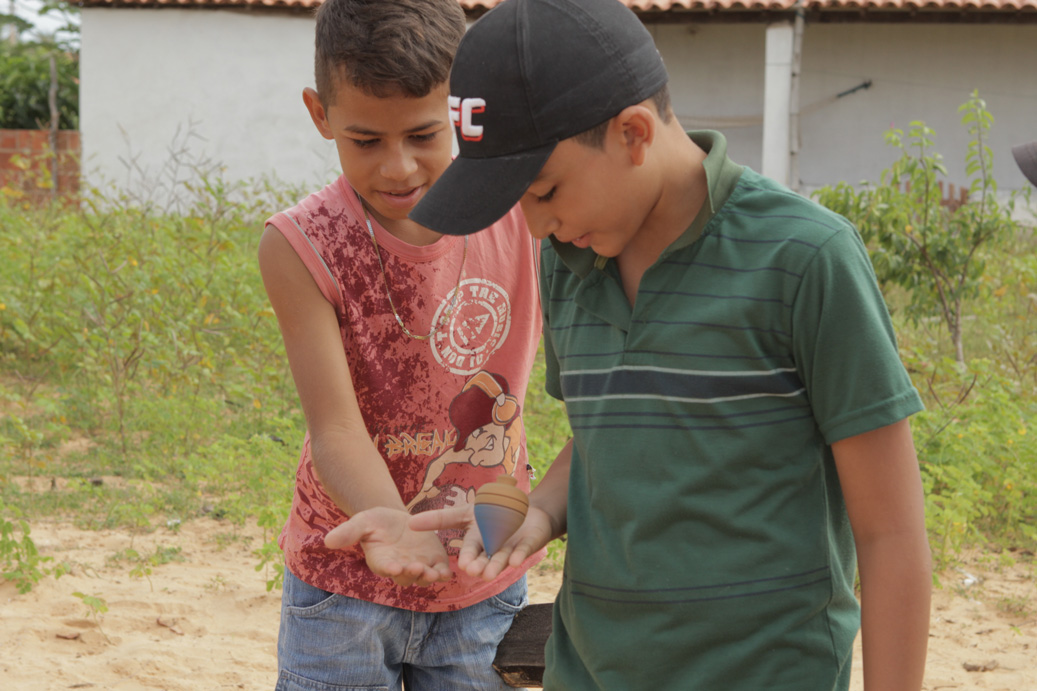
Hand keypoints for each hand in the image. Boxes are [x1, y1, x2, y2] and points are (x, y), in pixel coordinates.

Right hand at [325, 507, 451, 586]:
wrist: (396, 519)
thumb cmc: (376, 522)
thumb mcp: (362, 522)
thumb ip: (348, 533)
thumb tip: (327, 540)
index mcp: (381, 560)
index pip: (384, 567)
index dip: (389, 568)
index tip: (393, 566)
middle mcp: (399, 568)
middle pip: (406, 577)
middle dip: (411, 574)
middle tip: (416, 567)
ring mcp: (418, 566)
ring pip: (423, 578)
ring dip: (428, 576)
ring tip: (433, 572)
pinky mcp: (434, 561)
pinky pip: (440, 571)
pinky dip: (444, 573)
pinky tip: (449, 571)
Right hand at [409, 504, 554, 580]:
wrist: (525, 510)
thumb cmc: (491, 513)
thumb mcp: (464, 513)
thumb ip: (440, 519)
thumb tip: (409, 523)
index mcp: (477, 541)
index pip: (470, 550)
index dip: (467, 557)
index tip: (463, 565)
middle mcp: (492, 549)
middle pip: (485, 559)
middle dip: (480, 566)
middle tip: (475, 572)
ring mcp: (511, 547)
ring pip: (503, 559)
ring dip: (497, 566)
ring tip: (490, 574)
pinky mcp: (528, 544)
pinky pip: (524, 551)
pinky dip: (520, 555)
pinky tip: (517, 560)